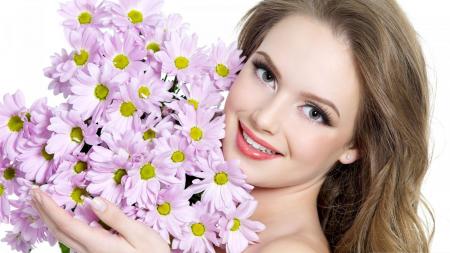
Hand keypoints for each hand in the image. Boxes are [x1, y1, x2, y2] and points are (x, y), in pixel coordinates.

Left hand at [30, 187, 170, 252]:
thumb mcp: (140, 233)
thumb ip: (115, 218)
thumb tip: (94, 201)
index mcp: (98, 244)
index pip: (66, 224)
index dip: (50, 207)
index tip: (38, 192)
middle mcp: (89, 251)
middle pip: (58, 231)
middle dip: (43, 211)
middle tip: (32, 193)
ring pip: (62, 236)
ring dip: (49, 218)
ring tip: (42, 203)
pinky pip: (71, 239)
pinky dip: (60, 225)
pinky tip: (62, 218)